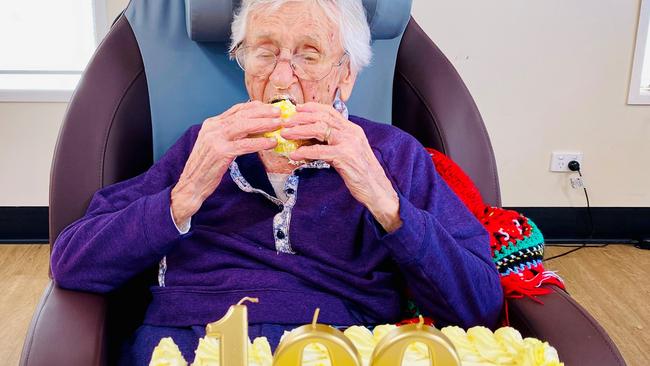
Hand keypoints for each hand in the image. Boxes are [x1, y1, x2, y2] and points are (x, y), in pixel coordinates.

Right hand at [171, 101, 280, 224]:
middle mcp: (213, 128)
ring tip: (279, 124)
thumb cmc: (206, 167)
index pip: (236, 109)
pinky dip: (260, 142)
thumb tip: (254, 129)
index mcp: (211, 124)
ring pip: (244, 126)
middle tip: (279, 112)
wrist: (191, 185)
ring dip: (264, 124)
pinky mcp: (221, 152)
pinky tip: (271, 143)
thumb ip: (230, 135)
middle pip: (242, 115)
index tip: (269, 107)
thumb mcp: (216, 145)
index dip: (255, 107)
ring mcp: (216, 139)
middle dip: (262, 112)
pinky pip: (244, 145)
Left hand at [280, 102, 401, 231]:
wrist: (376, 189)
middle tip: (286, 122)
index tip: (297, 109)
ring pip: (320, 129)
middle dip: (301, 118)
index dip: (312, 108)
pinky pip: (320, 151)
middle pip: (322, 117)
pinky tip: (294, 154)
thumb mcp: (348, 152)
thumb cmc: (361, 173)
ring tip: (286, 134)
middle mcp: (351, 132)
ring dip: (299, 130)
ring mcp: (349, 143)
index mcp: (352, 129)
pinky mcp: (345, 156)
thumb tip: (311, 140)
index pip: (330, 111)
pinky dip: (305, 151)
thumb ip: (333, 143)